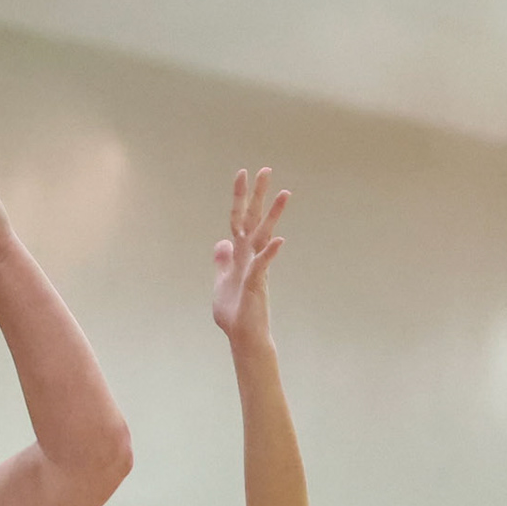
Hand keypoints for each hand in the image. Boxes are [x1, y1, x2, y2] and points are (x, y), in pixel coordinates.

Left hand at [211, 168, 289, 340]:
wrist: (243, 336)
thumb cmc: (235, 312)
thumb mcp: (221, 282)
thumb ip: (222, 262)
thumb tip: (221, 243)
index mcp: (240, 255)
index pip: (239, 220)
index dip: (240, 197)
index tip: (243, 173)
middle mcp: (250, 257)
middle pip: (253, 220)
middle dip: (258, 195)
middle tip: (266, 169)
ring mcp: (255, 269)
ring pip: (263, 237)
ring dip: (273, 216)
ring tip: (285, 193)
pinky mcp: (255, 284)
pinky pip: (263, 265)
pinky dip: (269, 253)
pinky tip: (279, 240)